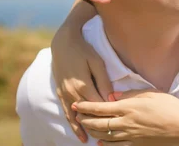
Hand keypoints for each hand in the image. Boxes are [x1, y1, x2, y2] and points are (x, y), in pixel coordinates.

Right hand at [51, 9, 112, 142]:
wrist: (63, 43)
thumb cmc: (84, 50)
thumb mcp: (97, 62)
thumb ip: (104, 81)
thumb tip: (112, 99)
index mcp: (83, 85)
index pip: (98, 106)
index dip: (108, 115)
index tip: (118, 122)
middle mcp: (72, 93)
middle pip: (86, 114)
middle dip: (96, 125)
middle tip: (106, 136)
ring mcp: (64, 94)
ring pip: (74, 116)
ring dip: (81, 128)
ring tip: (88, 141)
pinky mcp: (60, 92)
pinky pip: (66, 112)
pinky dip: (71, 122)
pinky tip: (77, 131)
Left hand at [75, 89, 178, 144]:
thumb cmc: (170, 107)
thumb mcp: (151, 93)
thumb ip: (130, 93)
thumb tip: (113, 95)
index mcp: (128, 107)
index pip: (100, 108)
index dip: (86, 107)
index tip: (76, 105)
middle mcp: (125, 123)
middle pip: (98, 123)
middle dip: (85, 119)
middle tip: (77, 116)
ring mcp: (130, 136)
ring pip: (104, 136)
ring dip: (92, 132)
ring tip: (86, 127)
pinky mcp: (135, 145)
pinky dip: (105, 144)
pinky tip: (101, 142)